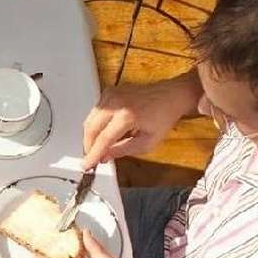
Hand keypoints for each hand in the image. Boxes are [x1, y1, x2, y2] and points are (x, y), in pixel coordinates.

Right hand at [81, 71, 199, 167]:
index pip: (103, 139)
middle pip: (91, 128)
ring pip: (90, 120)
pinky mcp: (109, 92)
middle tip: (92, 157)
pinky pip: (95, 112)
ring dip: (92, 135)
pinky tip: (105, 132)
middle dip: (89, 146)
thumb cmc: (163, 116)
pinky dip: (96, 124)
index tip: (87, 165)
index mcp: (127, 115)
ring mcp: (111, 94)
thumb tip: (104, 156)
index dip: (93, 155)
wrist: (171, 95)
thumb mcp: (147, 142)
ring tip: (100, 146)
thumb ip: (122, 150)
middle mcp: (116, 102)